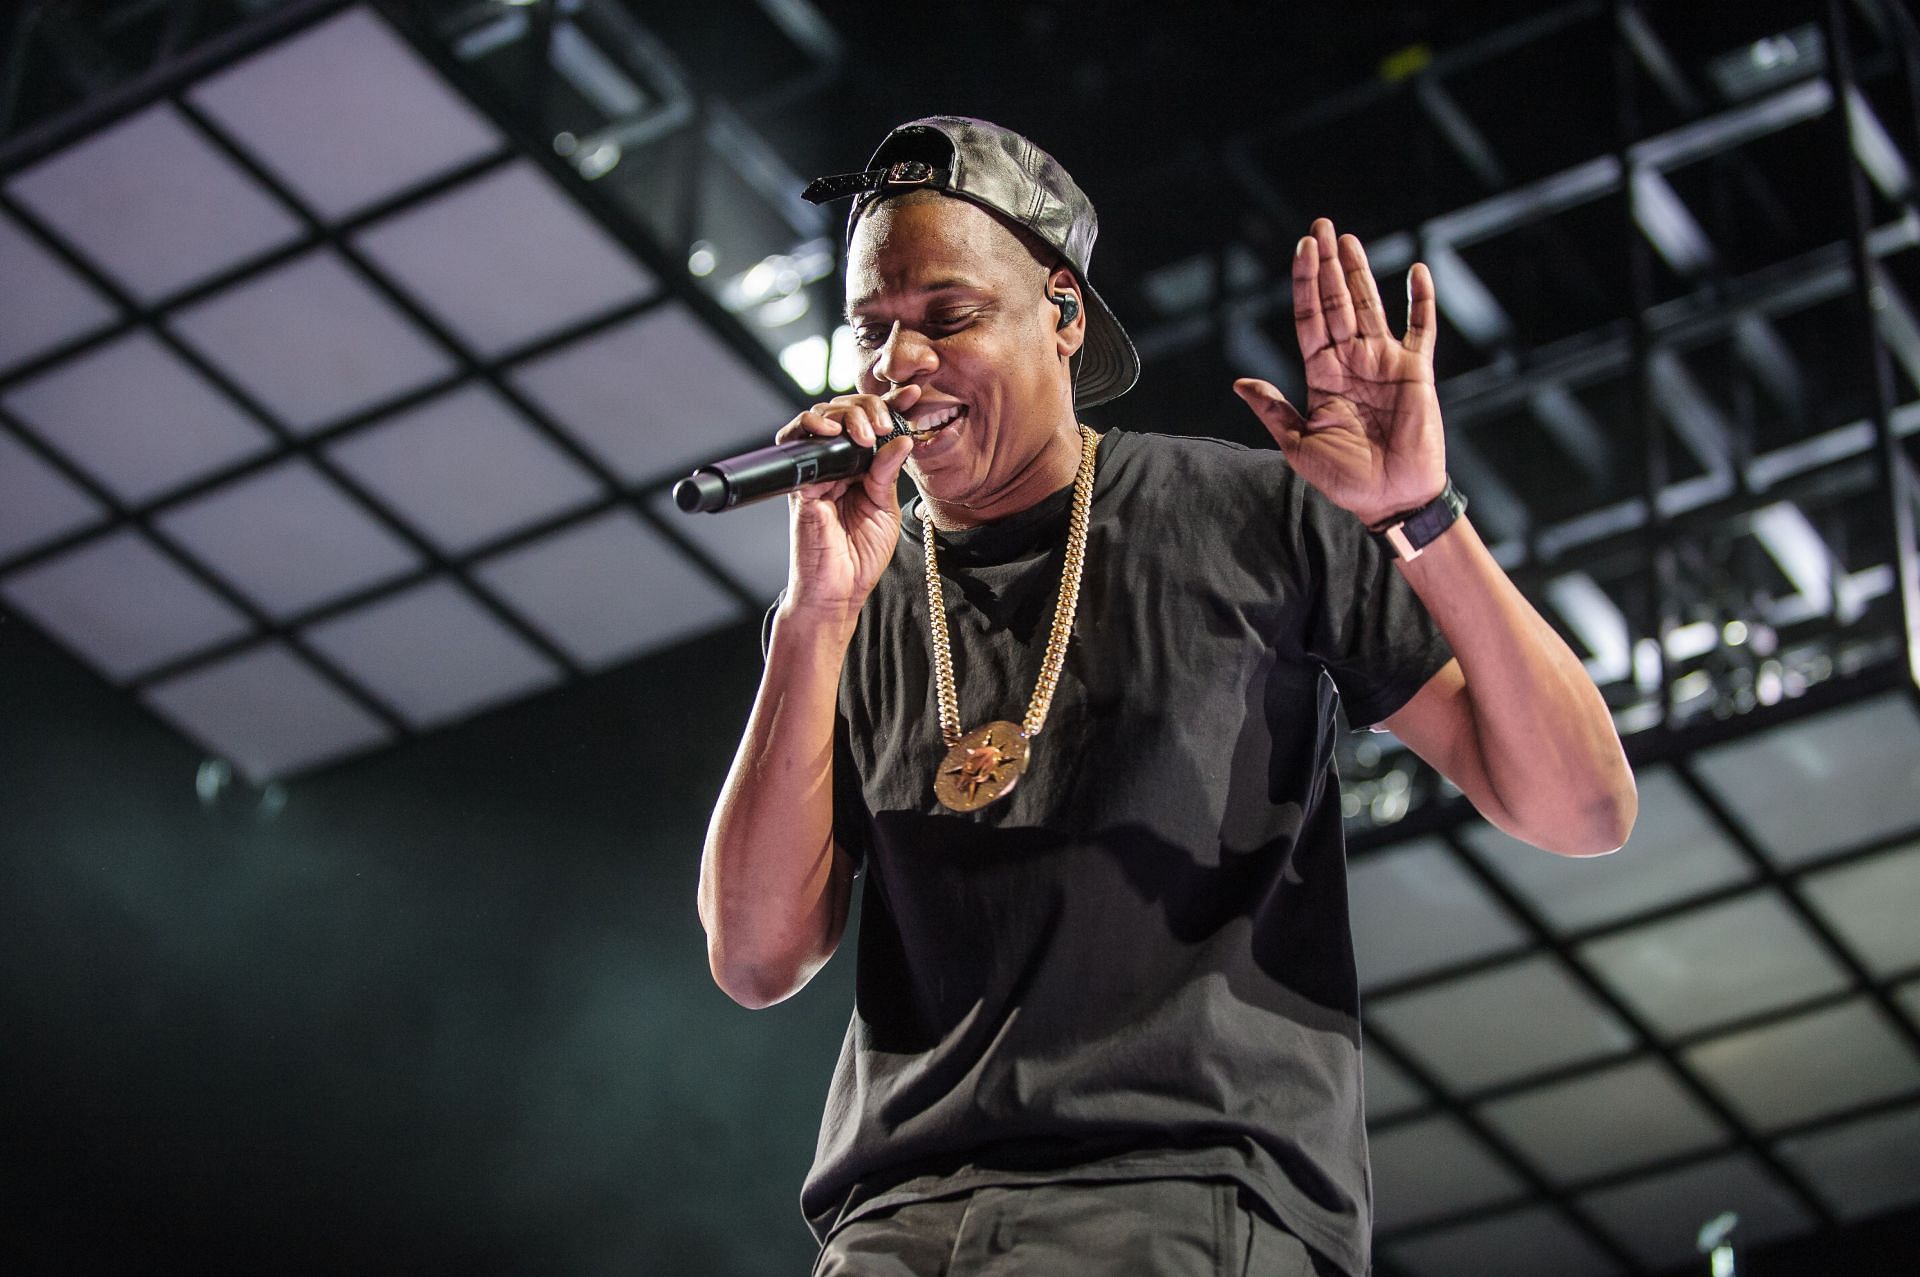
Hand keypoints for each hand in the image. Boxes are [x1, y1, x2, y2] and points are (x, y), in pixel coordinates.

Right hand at [776, 388, 916, 630]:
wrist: (838, 592)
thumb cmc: (860, 556)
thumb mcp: (884, 509)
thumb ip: (888, 474)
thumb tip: (900, 439)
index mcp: (860, 468)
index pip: (872, 425)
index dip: (890, 405)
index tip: (913, 394)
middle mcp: (836, 464)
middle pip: (845, 412)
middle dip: (869, 407)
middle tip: (886, 422)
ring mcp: (816, 471)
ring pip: (822, 418)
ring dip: (846, 415)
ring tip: (867, 430)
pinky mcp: (799, 482)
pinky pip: (797, 443)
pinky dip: (812, 427)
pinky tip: (834, 432)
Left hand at [1233, 218, 1445, 526]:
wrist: (1390, 499)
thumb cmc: (1344, 480)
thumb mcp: (1298, 445)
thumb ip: (1274, 409)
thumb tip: (1240, 382)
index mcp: (1322, 376)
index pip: (1310, 319)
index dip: (1305, 284)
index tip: (1301, 249)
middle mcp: (1351, 362)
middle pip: (1337, 302)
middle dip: (1327, 266)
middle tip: (1321, 226)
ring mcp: (1384, 363)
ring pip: (1370, 306)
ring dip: (1360, 272)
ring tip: (1348, 239)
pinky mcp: (1416, 371)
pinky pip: (1421, 328)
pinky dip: (1421, 300)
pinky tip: (1416, 271)